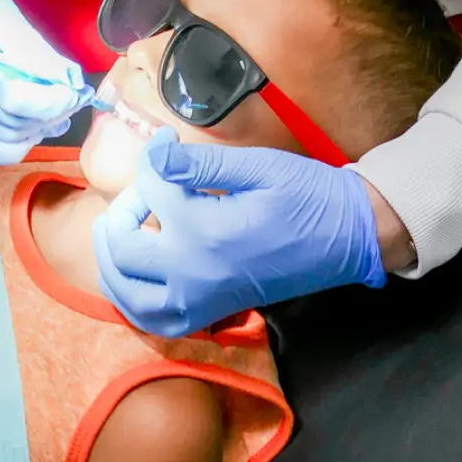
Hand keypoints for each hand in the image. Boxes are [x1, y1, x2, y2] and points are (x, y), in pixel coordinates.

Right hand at [0, 0, 87, 164]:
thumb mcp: (4, 14)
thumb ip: (37, 52)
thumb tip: (70, 82)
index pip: (12, 100)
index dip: (51, 102)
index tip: (75, 92)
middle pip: (7, 126)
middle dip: (48, 117)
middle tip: (71, 98)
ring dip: (33, 131)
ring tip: (52, 109)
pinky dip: (11, 142)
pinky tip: (27, 121)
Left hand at [92, 128, 384, 336]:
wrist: (348, 237)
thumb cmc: (306, 195)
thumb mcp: (254, 167)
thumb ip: (198, 165)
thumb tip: (155, 155)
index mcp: (205, 231)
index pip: (153, 189)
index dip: (153, 156)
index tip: (164, 140)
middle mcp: (195, 273)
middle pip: (125, 248)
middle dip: (121, 212)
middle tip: (141, 190)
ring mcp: (203, 299)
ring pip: (130, 297)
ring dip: (113, 264)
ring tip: (118, 233)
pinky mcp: (214, 312)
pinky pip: (158, 321)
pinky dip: (135, 301)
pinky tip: (136, 275)